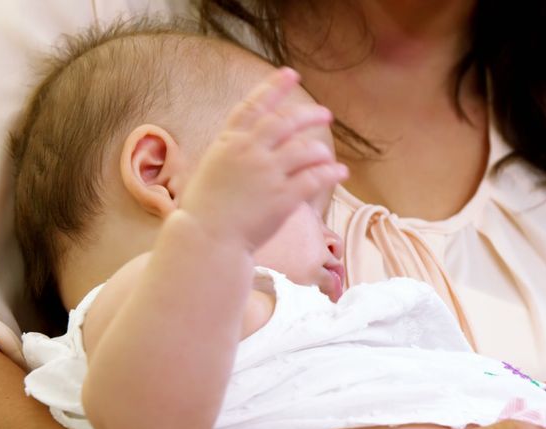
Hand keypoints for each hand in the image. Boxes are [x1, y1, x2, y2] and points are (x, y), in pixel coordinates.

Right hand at [182, 67, 347, 250]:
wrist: (205, 237)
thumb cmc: (205, 208)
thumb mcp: (212, 167)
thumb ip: (234, 152)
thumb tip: (253, 143)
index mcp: (229, 142)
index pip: (253, 105)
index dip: (274, 88)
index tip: (291, 74)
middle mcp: (249, 152)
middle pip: (285, 122)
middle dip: (308, 114)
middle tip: (325, 114)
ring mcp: (266, 173)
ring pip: (304, 150)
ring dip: (320, 150)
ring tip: (327, 154)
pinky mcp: (282, 197)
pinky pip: (314, 178)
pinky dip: (330, 173)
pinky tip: (340, 172)